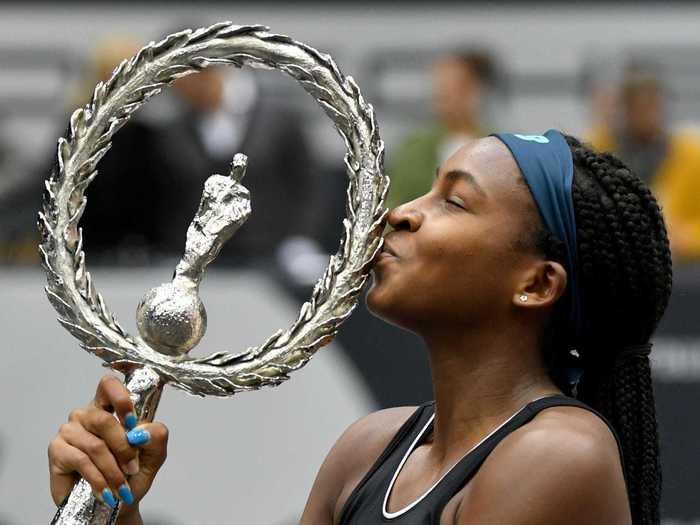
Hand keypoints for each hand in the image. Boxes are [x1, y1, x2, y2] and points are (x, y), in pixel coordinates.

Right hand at [48, 375, 168, 515]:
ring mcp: (69, 431)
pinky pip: (82, 461)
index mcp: (108, 407)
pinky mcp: (57, 450)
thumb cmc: (130, 475)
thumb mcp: (153, 455)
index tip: (133, 421)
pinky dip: (99, 479)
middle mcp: (86, 415)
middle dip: (123, 447)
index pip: (109, 385)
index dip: (121, 398)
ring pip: (95, 445)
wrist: (114, 505)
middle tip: (132, 467)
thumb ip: (156, 437)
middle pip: (104, 419)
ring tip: (121, 486)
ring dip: (113, 469)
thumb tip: (144, 431)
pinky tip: (105, 492)